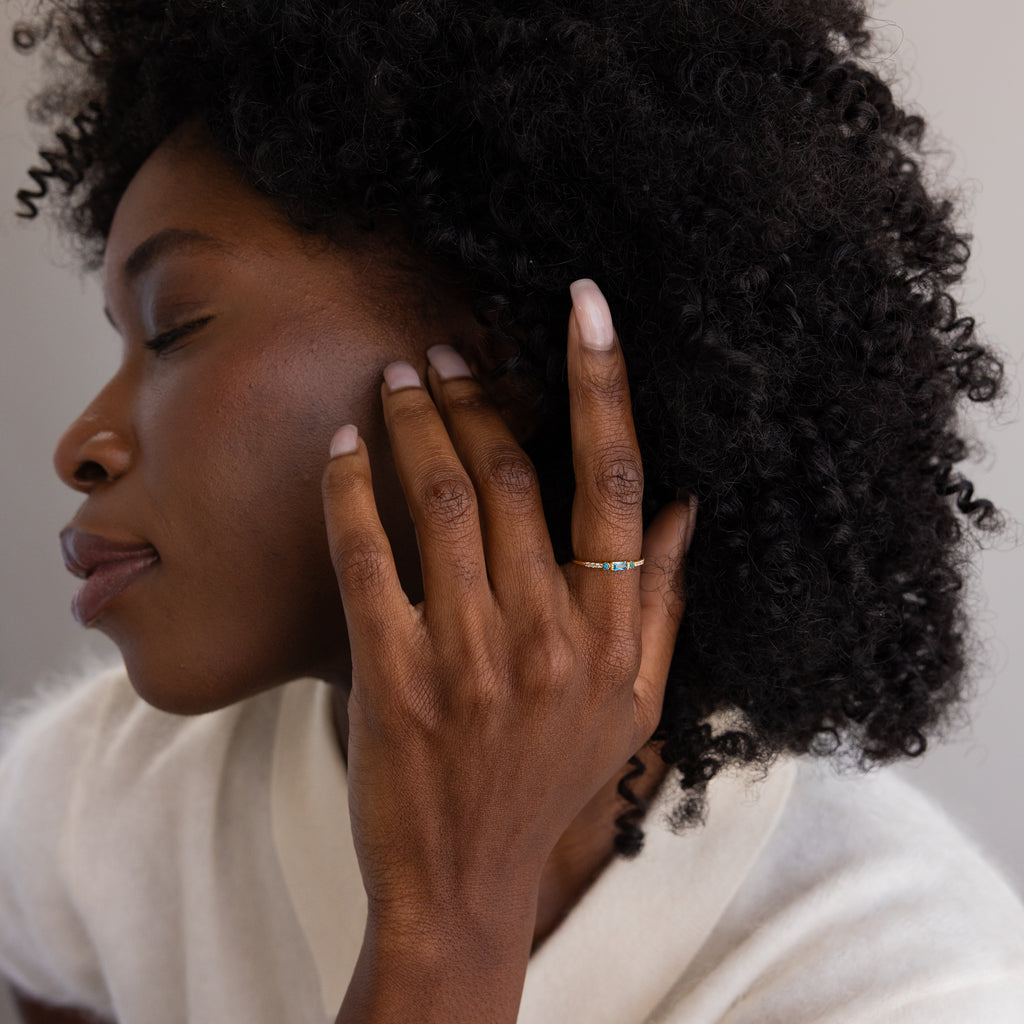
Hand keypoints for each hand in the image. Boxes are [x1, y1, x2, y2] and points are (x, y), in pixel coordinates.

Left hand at [322, 279, 694, 1021]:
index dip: (602, 384)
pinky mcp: (393, 674)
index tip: (586, 310)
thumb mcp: (636, 706)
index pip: (614, 482)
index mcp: (609, 633)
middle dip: (481, 391)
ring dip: (416, 421)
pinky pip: (368, 556)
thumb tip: (683, 508)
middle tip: (450, 345)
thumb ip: (663, 604)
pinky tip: (343, 447)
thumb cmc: (552, 786)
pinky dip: (351, 489)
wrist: (466, 880)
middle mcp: (545, 634)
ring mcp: (467, 654)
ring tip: (400, 375)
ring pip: (442, 499)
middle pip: (513, 473)